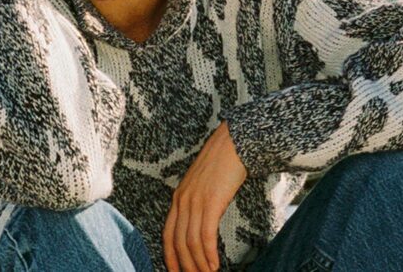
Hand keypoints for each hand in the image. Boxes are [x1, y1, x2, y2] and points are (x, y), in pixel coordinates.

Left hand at [163, 121, 246, 271]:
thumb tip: (201, 224)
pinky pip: (206, 236)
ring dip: (199, 264)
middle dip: (185, 266)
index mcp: (178, 196)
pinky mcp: (211, 202)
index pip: (168, 234)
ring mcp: (196, 201)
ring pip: (191, 242)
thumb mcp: (202, 183)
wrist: (233, 143)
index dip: (170, 256)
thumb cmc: (222, 162)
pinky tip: (215, 264)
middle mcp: (183, 200)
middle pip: (178, 242)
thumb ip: (197, 201)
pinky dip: (209, 254)